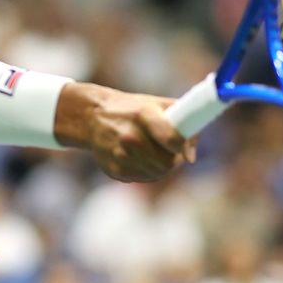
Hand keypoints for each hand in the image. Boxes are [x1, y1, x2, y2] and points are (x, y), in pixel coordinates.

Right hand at [56, 83, 195, 181]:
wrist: (92, 116)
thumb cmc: (131, 109)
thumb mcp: (156, 104)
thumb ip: (182, 123)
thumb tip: (191, 156)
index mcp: (143, 115)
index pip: (172, 140)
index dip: (182, 146)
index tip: (182, 147)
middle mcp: (130, 136)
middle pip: (167, 162)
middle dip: (174, 159)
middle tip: (171, 152)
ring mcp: (120, 154)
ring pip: (156, 173)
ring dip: (161, 166)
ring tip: (155, 153)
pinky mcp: (114, 170)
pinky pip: (141, 178)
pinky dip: (146, 171)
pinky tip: (140, 158)